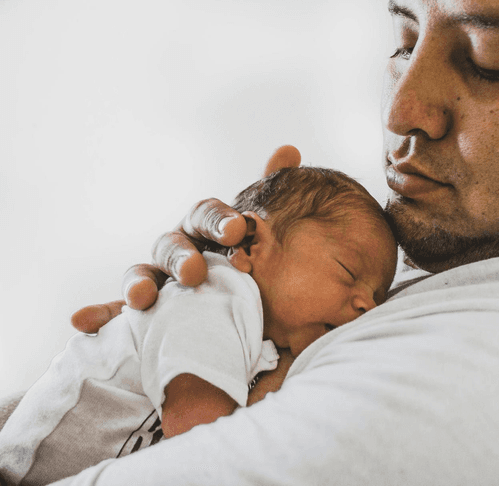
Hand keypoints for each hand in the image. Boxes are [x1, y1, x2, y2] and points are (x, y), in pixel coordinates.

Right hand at [71, 145, 301, 333]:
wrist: (248, 304)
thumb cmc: (250, 260)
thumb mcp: (264, 231)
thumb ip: (272, 194)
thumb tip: (288, 151)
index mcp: (205, 228)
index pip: (208, 215)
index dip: (220, 220)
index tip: (239, 228)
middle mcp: (178, 249)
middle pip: (172, 245)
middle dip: (182, 257)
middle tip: (196, 272)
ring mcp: (160, 278)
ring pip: (142, 274)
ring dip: (138, 283)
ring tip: (142, 297)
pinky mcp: (148, 312)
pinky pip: (119, 312)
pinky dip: (101, 314)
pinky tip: (82, 321)